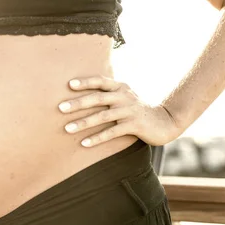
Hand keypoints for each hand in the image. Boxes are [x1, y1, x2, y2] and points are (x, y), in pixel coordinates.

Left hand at [58, 76, 182, 146]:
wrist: (164, 121)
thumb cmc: (136, 110)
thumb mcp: (124, 97)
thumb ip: (107, 94)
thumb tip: (80, 95)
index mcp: (120, 87)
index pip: (100, 81)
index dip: (85, 82)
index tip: (69, 84)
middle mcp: (124, 97)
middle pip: (97, 98)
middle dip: (77, 103)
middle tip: (60, 108)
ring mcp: (129, 111)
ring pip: (103, 116)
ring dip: (83, 122)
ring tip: (67, 128)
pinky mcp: (134, 126)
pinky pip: (112, 132)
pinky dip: (97, 138)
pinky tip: (84, 143)